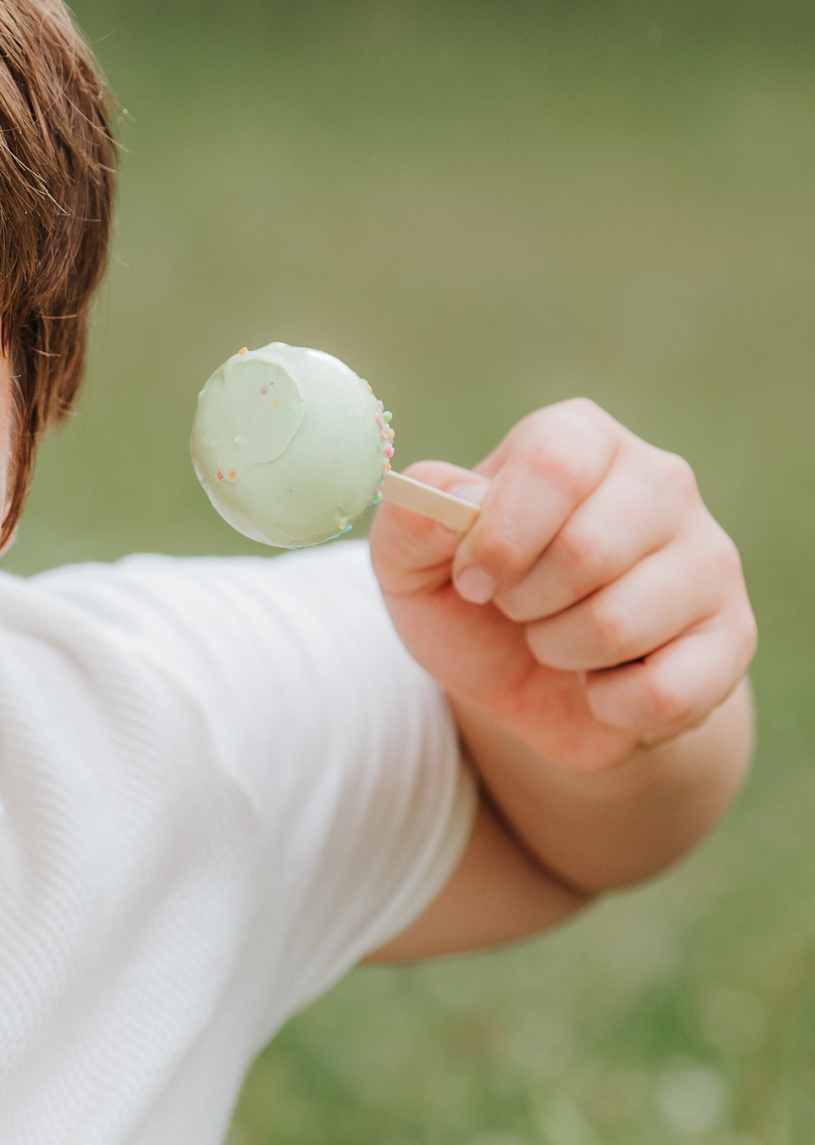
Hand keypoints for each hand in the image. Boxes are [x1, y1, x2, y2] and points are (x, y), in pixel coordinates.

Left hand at [371, 399, 753, 773]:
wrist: (526, 687)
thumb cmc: (471, 603)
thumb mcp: (410, 565)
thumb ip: (410, 522)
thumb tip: (451, 498)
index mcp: (577, 439)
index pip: (553, 462)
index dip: (499, 537)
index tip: (472, 579)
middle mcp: (660, 480)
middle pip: (586, 548)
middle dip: (523, 602)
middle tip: (515, 609)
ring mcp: (709, 556)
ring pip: (621, 623)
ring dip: (560, 651)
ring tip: (556, 638)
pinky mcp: (734, 634)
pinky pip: (666, 690)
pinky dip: (609, 705)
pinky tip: (602, 682)